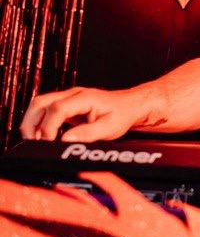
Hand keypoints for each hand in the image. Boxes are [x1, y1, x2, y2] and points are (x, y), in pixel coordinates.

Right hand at [19, 87, 146, 141]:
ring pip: (40, 104)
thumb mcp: (110, 128)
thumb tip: (65, 140)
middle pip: (40, 102)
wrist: (131, 105)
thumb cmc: (122, 114)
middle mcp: (74, 94)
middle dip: (31, 123)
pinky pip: (46, 110)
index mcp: (84, 97)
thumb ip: (88, 133)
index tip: (48, 142)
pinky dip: (40, 122)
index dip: (48, 127)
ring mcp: (69, 98)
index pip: (56, 109)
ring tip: (35, 140)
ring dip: (32, 122)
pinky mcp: (67, 104)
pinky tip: (43, 136)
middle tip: (32, 142)